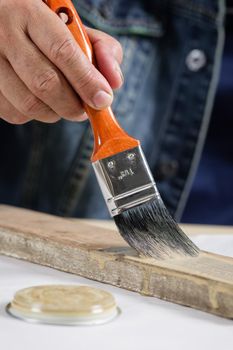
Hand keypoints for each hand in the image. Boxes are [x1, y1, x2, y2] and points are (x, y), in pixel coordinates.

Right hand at [0, 0, 122, 123]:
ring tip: (63, 103)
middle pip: (45, 83)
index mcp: (30, 12)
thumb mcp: (73, 28)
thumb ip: (101, 49)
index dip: (86, 81)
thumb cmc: (44, 30)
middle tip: (85, 110)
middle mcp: (3, 34)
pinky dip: (35, 116)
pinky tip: (40, 101)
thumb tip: (114, 82)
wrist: (1, 25)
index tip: (103, 100)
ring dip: (55, 113)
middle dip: (73, 105)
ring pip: (30, 104)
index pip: (62, 52)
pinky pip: (15, 114)